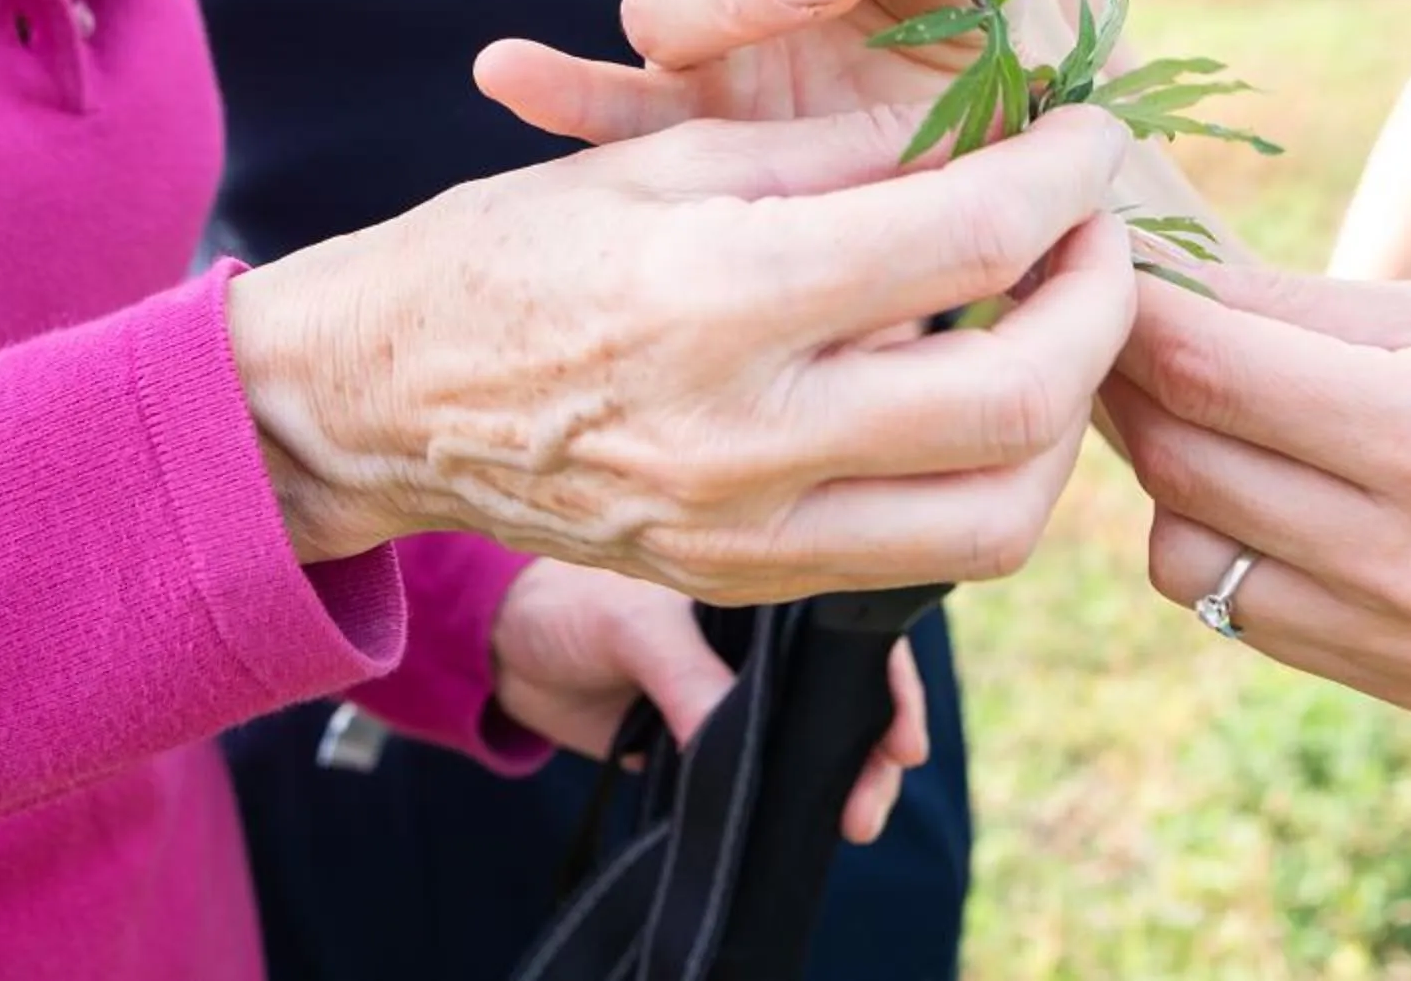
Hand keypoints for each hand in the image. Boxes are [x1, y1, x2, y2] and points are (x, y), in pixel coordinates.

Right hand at [229, 102, 1134, 603]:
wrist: (373, 403)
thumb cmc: (505, 253)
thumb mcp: (662, 161)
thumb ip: (835, 156)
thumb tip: (982, 139)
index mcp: (717, 296)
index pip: (968, 241)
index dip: (1065, 178)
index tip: (1090, 135)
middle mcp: (743, 434)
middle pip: (1016, 399)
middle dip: (1099, 303)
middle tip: (1096, 230)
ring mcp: (748, 534)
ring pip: (998, 516)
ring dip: (1064, 414)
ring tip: (1053, 320)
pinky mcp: (748, 585)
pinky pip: (919, 555)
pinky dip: (984, 475)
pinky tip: (972, 389)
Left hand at [490, 561, 929, 843]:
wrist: (506, 644)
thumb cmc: (572, 601)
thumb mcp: (634, 626)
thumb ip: (685, 676)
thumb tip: (731, 743)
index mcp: (765, 587)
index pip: (850, 628)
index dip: (888, 680)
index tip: (903, 739)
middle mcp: (765, 638)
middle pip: (844, 693)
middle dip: (871, 749)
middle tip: (869, 804)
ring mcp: (740, 690)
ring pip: (810, 737)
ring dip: (837, 778)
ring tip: (853, 823)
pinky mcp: (707, 738)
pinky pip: (759, 770)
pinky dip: (784, 795)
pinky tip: (802, 822)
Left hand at [1102, 269, 1410, 710]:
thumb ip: (1303, 313)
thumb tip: (1159, 281)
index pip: (1214, 375)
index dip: (1134, 315)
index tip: (1098, 266)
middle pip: (1182, 466)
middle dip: (1128, 385)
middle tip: (1115, 325)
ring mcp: (1408, 641)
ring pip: (1185, 558)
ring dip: (1166, 477)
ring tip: (1197, 411)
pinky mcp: (1405, 686)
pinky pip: (1244, 614)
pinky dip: (1224, 544)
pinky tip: (1256, 484)